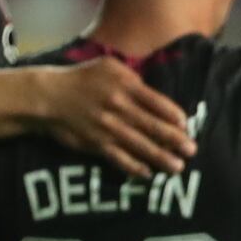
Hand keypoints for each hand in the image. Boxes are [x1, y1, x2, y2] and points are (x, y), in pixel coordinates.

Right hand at [39, 57, 194, 176]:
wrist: (49, 97)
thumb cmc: (82, 79)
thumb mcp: (108, 66)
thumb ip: (132, 78)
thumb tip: (153, 93)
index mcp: (125, 85)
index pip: (157, 103)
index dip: (174, 116)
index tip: (186, 125)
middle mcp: (119, 107)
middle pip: (153, 126)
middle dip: (175, 140)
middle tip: (192, 150)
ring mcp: (108, 127)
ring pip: (140, 145)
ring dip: (161, 158)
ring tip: (177, 168)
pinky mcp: (96, 143)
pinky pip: (119, 158)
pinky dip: (134, 167)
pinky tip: (147, 173)